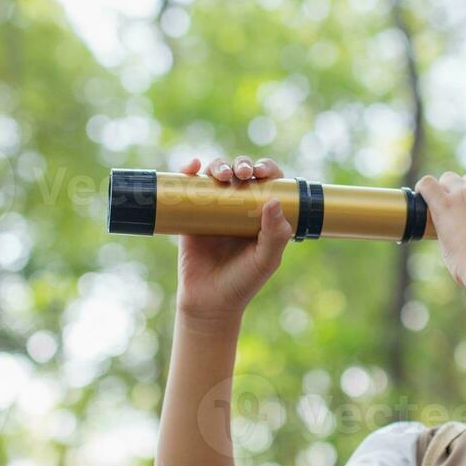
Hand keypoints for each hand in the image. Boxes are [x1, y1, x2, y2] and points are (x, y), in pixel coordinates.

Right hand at [175, 154, 293, 322]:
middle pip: (241, 172)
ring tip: (220, 175)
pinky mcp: (190, 213)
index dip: (267, 169)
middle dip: (242, 164)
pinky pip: (190, 186)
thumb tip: (274, 200)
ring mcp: (214, 208)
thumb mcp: (265, 260)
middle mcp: (239, 207)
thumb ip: (275, 235)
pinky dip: (189, 171)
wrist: (208, 301)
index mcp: (262, 214)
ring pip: (217, 174)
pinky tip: (191, 167)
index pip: (268, 182)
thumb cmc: (242, 282)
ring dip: (219, 165)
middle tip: (242, 174)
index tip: (262, 172)